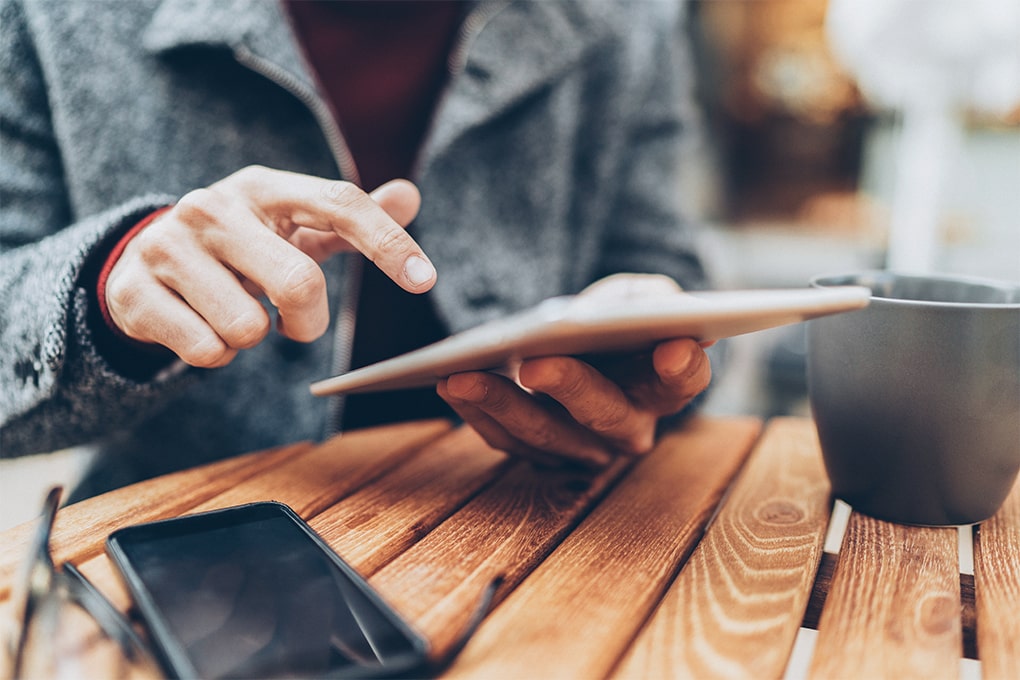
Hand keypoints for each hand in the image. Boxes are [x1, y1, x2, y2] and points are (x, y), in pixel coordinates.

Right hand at [105, 166, 433, 367]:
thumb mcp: (292, 226)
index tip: (424, 281)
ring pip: (248, 329)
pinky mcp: (134, 292)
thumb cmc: (241, 247)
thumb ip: (349, 218)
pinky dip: (216, 354)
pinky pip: (207, 352)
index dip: (387, 242)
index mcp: (262, 187)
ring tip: (231, 313)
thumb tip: (409, 194)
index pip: (339, 203)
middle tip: (288, 320)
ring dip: (252, 338)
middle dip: (306, 321)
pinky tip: (201, 326)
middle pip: (299, 283)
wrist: (143, 264)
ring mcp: (167, 246)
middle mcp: (212, 206)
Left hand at [436, 274, 712, 466]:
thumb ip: (650, 301)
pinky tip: (449, 382)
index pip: (684, 381)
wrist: (585, 345)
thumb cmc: (618, 318)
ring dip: (501, 405)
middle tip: (535, 363)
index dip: (682, 367)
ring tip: (461, 373)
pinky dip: (477, 412)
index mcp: (665, 385)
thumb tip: (651, 312)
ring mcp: (583, 447)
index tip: (673, 347)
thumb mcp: (638, 298)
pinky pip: (507, 441)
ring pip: (545, 435)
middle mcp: (630, 426)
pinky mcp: (540, 450)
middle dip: (570, 388)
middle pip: (605, 415)